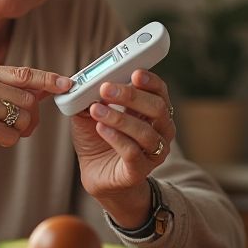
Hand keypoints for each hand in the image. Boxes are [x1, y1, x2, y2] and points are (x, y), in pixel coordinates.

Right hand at [0, 63, 72, 168]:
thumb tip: (46, 87)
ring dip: (17, 131)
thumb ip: (12, 89)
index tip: (67, 84)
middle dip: (30, 117)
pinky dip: (7, 142)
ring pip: (23, 119)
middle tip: (20, 127)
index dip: (49, 79)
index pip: (24, 73)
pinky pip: (12, 136)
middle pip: (29, 99)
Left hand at [69, 69, 175, 227]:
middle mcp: (160, 131)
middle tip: (106, 88)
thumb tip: (86, 83)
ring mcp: (153, 152)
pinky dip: (116, 138)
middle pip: (157, 108)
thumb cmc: (98, 139)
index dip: (150, 81)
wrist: (96, 174)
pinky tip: (101, 128)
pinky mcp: (139, 170)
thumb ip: (91, 97)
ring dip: (119, 118)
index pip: (159, 91)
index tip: (134, 72)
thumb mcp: (91, 113)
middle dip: (131, 95)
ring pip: (145, 132)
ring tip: (96, 110)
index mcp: (152, 112)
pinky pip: (132, 152)